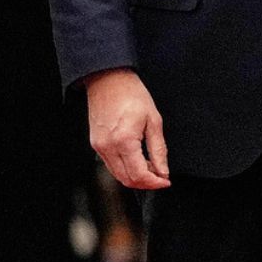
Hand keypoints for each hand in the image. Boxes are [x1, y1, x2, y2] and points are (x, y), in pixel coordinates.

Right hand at [85, 68, 170, 189]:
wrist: (108, 79)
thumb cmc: (130, 93)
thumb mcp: (154, 120)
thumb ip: (159, 149)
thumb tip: (162, 170)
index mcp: (124, 140)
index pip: (139, 175)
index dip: (155, 183)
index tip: (165, 181)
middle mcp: (108, 146)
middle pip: (127, 180)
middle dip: (146, 183)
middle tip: (160, 176)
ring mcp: (99, 146)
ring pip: (118, 175)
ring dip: (135, 176)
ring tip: (149, 166)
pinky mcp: (96, 143)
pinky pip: (110, 164)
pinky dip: (124, 168)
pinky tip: (136, 159)